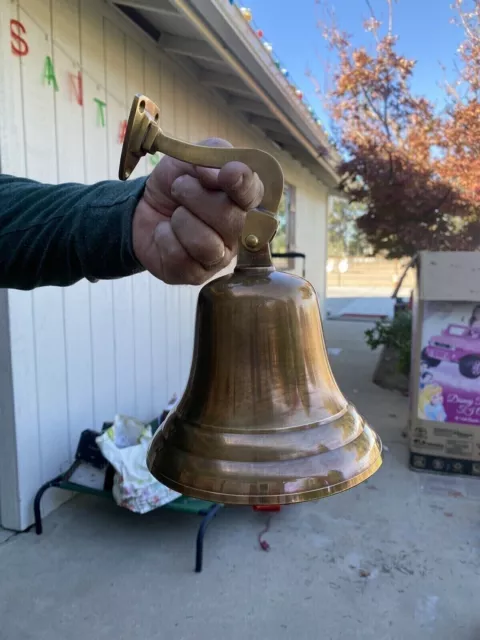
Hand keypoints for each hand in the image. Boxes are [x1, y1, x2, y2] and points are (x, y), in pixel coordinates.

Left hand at [132, 138, 263, 284]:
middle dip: (196, 196)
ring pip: (206, 243)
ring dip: (181, 219)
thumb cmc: (176, 184)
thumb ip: (213, 156)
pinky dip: (165, 237)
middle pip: (231, 219)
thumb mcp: (191, 159)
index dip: (244, 185)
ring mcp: (220, 257)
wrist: (144, 207)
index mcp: (244, 201)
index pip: (256, 195)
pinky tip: (166, 233)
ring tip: (174, 214)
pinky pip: (181, 256)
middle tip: (179, 188)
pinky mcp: (196, 274)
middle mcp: (239, 233)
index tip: (228, 173)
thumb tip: (219, 173)